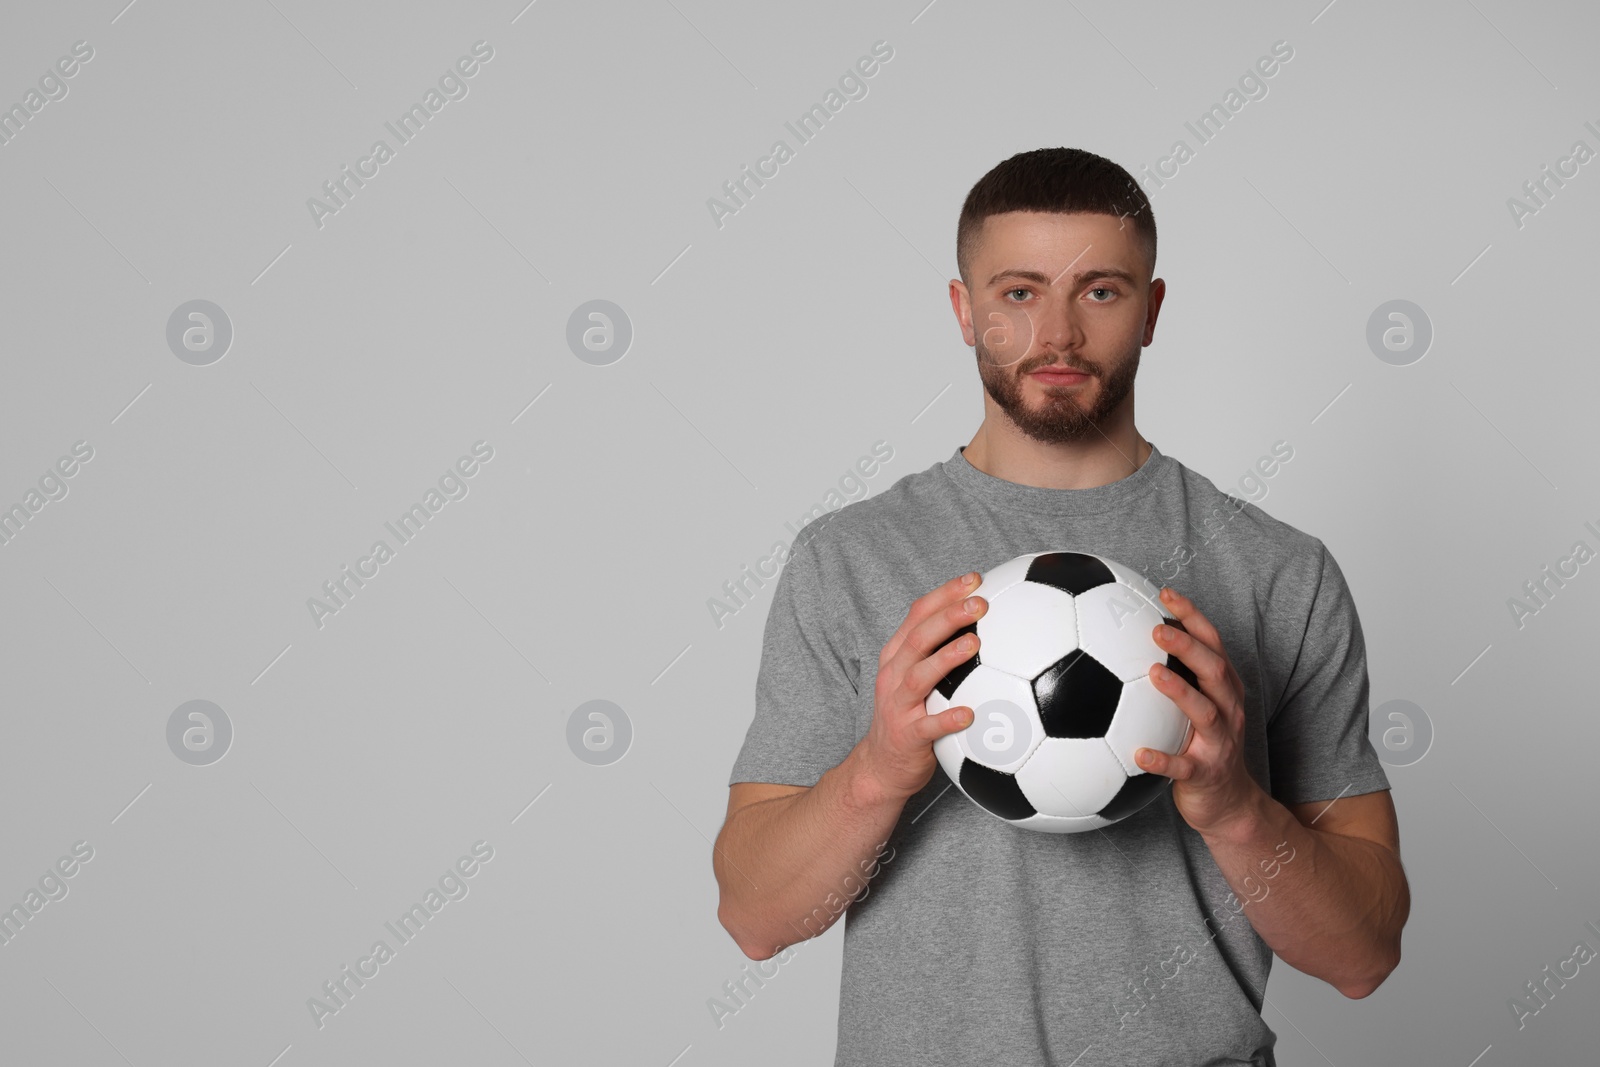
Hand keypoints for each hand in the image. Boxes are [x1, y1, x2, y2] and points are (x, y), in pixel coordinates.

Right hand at [856, 572, 986, 802]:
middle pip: (917, 638)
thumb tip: (990, 626)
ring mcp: (897, 705)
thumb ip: (943, 653)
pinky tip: (970, 714)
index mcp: (897, 656)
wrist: (882, 766)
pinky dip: (947, 719)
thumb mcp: (919, 678)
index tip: (975, 579)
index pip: (917, 615)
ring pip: (919, 676)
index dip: (944, 594)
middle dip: (948, 616)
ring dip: (947, 658)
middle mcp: (894, 676)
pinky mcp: (907, 736)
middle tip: (980, 603)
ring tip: (974, 644)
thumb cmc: (910, 716)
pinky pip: (928, 727)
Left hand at [1134, 586, 1265, 837]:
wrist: (1228, 805)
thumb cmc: (1202, 746)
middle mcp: (1227, 711)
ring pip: (1206, 713)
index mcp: (1223, 690)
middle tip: (1157, 630)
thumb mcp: (1195, 707)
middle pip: (1215, 671)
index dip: (1193, 617)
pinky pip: (1182, 767)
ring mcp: (1219, 743)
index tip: (1166, 594)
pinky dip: (1162, 760)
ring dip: (1180, 692)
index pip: (1214, 644)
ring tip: (1153, 674)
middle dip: (1189, 647)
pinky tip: (1138, 753)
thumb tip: (1126, 640)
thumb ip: (1174, 676)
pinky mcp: (1205, 774)